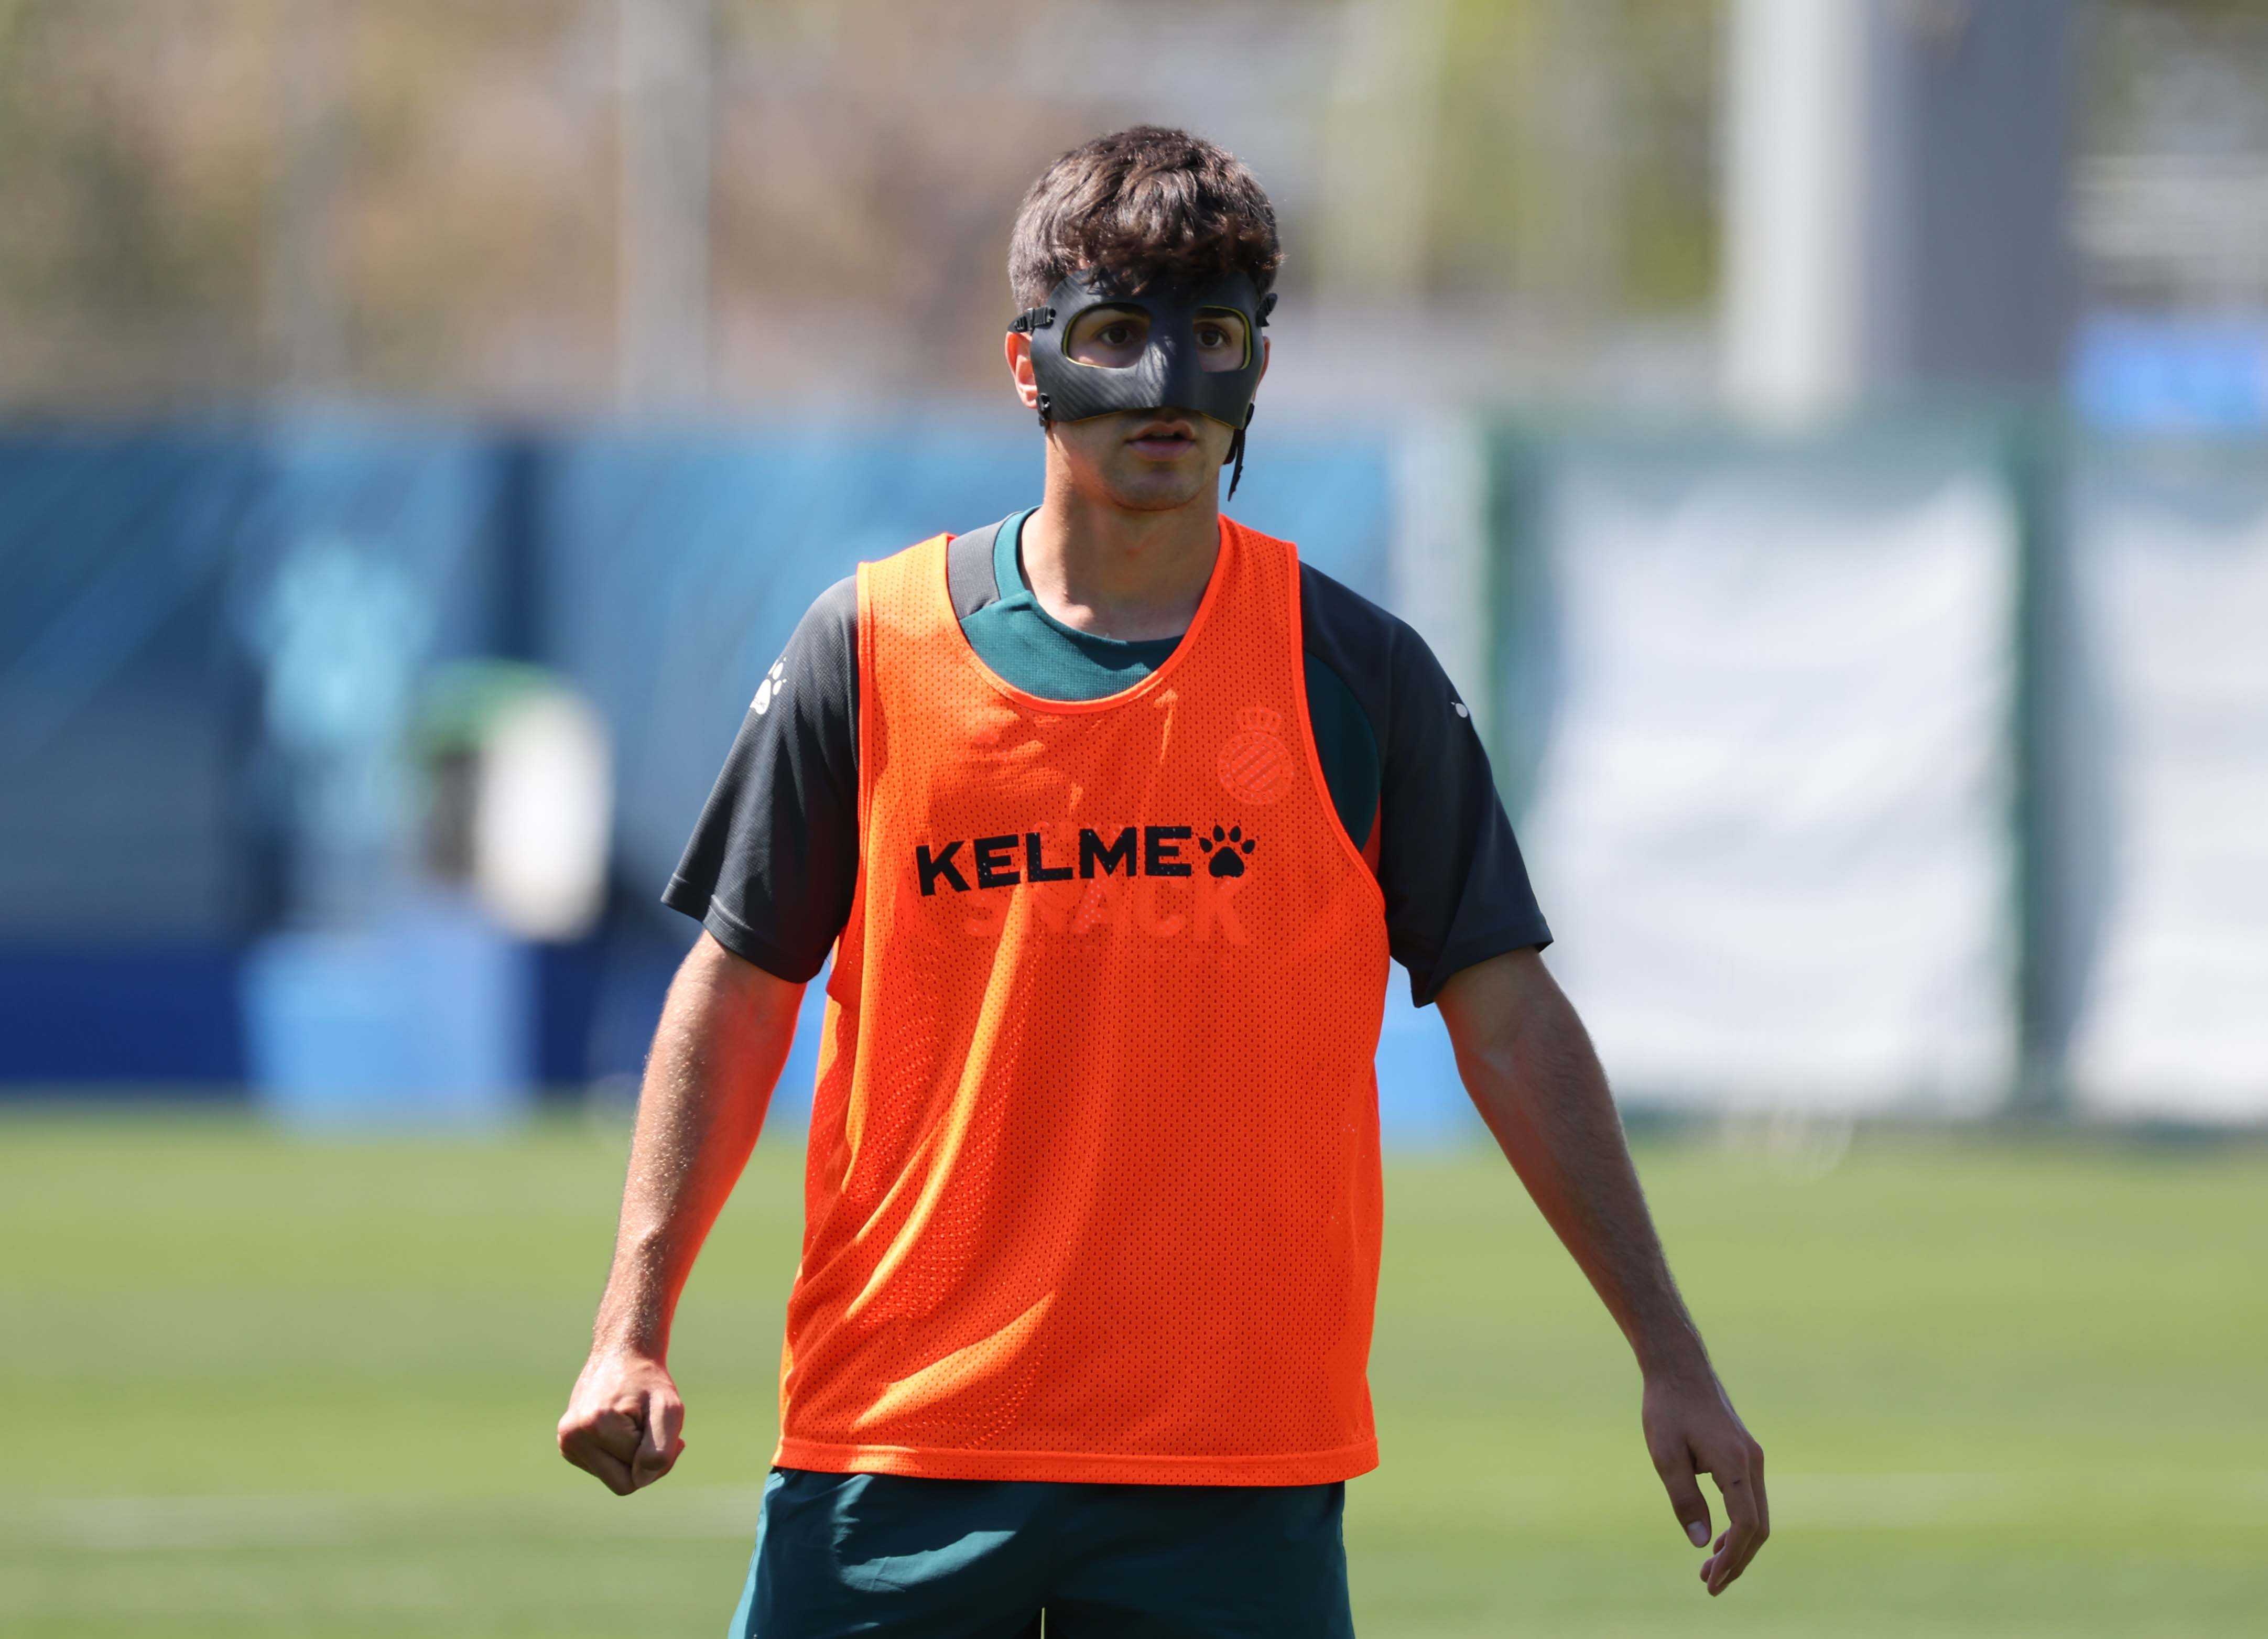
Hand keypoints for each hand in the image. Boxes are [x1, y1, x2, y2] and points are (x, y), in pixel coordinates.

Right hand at [558, 1347, 685, 1495]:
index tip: (657, 1427)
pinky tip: (618, 1426)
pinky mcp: (567, 1444)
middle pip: (621, 1484)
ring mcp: (566, 1441)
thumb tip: (640, 1479)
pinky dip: (617, 1453)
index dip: (657, 1458)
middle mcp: (572, 1436)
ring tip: (632, 1424)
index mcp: (595, 1426)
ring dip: (630, 1456)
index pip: (636, 1478)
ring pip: (611, 1477)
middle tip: (648, 1428)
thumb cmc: (649, 1382)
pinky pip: (601, 1468)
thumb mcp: (670, 1410)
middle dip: (642, 1461)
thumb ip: (661, 1450)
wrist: (622, 1353)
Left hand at [1641, 1367, 1767, 1595]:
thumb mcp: (1665, 1455)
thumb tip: (1703, 1544)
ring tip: (1709, 1569)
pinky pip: (1749, 1499)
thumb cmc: (1667, 1408)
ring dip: (1737, 1545)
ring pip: (1756, 1514)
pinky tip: (1717, 1537)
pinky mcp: (1745, 1454)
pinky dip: (1738, 1524)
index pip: (1746, 1526)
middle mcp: (1753, 1462)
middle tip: (1710, 1584)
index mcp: (1735, 1464)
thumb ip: (1684, 1500)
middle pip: (1758, 1527)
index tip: (1711, 1582)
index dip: (1731, 1559)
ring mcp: (1752, 1457)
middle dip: (1737, 1560)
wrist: (1678, 1367)